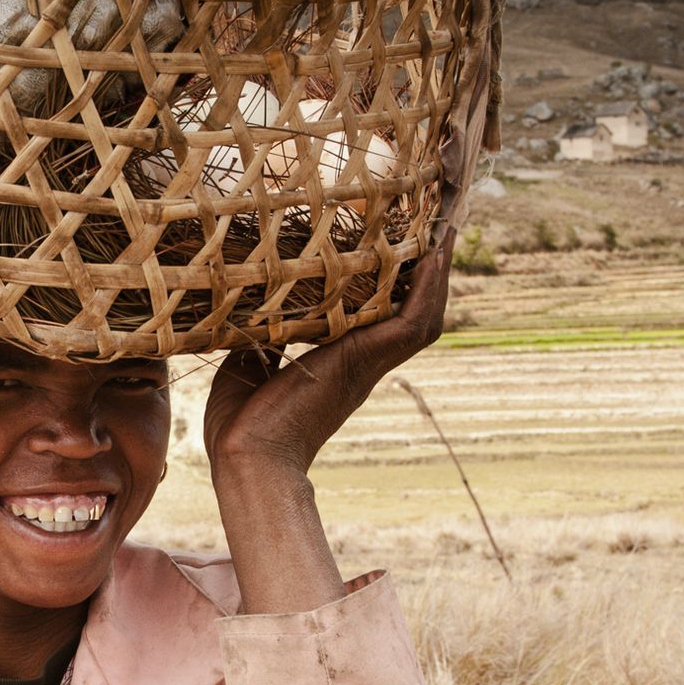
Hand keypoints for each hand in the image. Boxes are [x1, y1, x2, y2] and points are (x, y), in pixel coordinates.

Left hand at [200, 234, 453, 612]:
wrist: (247, 456)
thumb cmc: (240, 425)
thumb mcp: (247, 367)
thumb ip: (259, 339)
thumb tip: (247, 314)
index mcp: (336, 363)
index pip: (374, 319)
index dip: (390, 288)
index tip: (394, 250)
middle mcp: (361, 361)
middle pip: (408, 311)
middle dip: (423, 271)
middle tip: (432, 228)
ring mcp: (368, 362)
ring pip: (420, 313)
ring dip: (435, 274)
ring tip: (443, 231)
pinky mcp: (366, 360)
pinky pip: (414, 320)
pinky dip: (430, 288)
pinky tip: (436, 254)